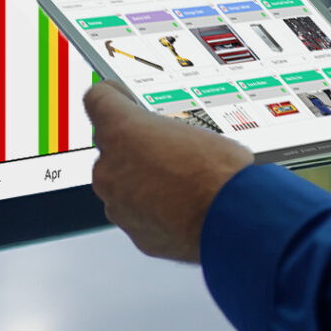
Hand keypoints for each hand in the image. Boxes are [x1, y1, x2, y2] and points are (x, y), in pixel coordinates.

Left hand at [83, 81, 251, 263]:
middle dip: (134, 150)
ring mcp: (118, 204)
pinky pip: (138, 215)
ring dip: (143, 184)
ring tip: (180, 185)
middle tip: (165, 152)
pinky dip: (154, 212)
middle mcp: (110, 168)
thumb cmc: (217, 173)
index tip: (121, 100)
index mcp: (121, 131)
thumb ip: (163, 133)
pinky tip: (182, 209)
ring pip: (123, 186)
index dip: (112, 98)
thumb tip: (165, 139)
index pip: (98, 99)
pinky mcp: (133, 232)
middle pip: (111, 149)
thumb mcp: (196, 131)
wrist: (232, 220)